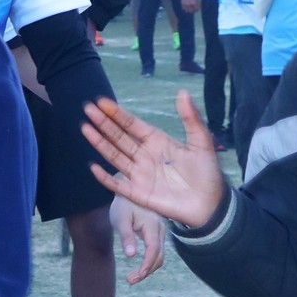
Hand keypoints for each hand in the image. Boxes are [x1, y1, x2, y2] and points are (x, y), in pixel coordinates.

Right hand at [83, 91, 227, 231]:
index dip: (117, 113)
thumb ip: (191, 118)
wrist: (211, 204)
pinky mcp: (139, 194)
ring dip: (100, 143)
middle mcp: (144, 155)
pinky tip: (93, 167)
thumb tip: (183, 92)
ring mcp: (140, 175)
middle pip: (119, 137)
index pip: (132, 124)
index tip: (102, 101)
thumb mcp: (201, 142)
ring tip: (85, 128)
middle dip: (103, 123)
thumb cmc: (207, 172)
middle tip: (87, 108)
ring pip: (115, 156)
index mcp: (157, 141)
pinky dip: (105, 178)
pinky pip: (118, 185)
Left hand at [111, 193, 165, 284]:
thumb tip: (131, 256)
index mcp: (153, 225)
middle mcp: (161, 229)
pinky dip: (149, 261)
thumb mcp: (120, 219)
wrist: (129, 190)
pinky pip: (157, 251)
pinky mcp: (158, 233)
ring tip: (131, 277)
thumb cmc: (122, 204)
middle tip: (129, 280)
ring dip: (148, 268)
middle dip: (146, 271)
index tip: (137, 277)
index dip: (146, 266)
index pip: (153, 250)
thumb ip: (126, 237)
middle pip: (159, 256)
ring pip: (159, 255)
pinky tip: (138, 267)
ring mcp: (161, 231)